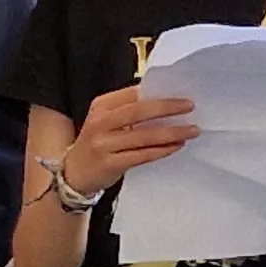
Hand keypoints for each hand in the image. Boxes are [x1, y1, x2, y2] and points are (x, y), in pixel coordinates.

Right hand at [60, 85, 197, 193]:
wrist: (74, 173)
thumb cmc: (97, 143)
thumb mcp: (105, 120)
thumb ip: (128, 110)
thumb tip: (165, 100)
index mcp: (101, 106)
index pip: (133, 95)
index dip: (158, 93)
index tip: (181, 93)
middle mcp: (100, 122)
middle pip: (139, 111)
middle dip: (167, 108)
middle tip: (190, 107)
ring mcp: (103, 144)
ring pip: (144, 136)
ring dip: (171, 133)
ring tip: (192, 130)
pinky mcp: (110, 164)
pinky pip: (142, 155)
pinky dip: (162, 150)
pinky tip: (176, 146)